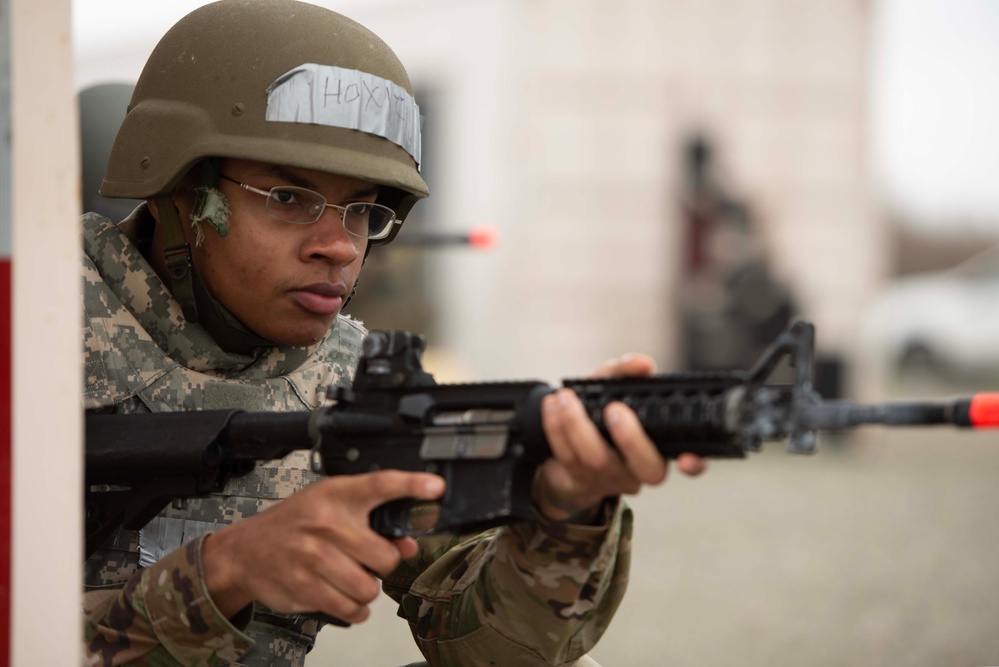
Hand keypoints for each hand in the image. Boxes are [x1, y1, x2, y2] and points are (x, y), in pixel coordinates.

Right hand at [202, 470, 444, 621]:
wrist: (244, 551)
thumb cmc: (296, 525)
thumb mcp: (331, 508)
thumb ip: (372, 521)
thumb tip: (409, 544)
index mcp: (337, 495)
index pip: (380, 484)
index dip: (411, 484)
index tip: (435, 487)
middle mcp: (326, 523)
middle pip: (385, 556)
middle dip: (382, 564)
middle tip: (366, 560)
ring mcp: (314, 557)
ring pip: (369, 588)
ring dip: (366, 589)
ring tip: (349, 577)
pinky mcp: (305, 587)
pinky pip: (351, 609)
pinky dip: (354, 609)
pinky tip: (342, 595)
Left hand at [533, 353, 705, 521]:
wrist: (561, 447)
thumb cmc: (599, 414)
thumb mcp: (613, 387)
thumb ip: (627, 372)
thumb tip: (643, 364)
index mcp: (660, 445)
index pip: (692, 461)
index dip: (695, 464)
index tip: (687, 459)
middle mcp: (640, 468)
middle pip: (647, 468)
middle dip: (631, 439)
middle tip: (614, 410)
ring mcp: (610, 478)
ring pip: (598, 460)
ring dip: (578, 425)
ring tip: (565, 398)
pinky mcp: (580, 481)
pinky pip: (569, 457)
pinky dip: (557, 428)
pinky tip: (551, 406)